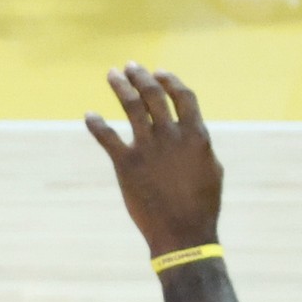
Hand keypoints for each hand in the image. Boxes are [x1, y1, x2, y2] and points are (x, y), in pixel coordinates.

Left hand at [82, 62, 222, 258]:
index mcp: (196, 135)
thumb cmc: (202, 206)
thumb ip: (200, 146)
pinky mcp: (126, 164)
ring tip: (112, 75)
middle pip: (154, 94)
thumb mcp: (212, 170)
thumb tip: (192, 131)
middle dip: (141, 76)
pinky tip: (89, 115)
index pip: (183, 96)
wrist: (183, 234)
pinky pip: (107, 136)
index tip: (159, 72)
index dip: (170, 80)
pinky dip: (96, 124)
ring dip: (120, 87)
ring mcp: (148, 148)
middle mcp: (171, 136)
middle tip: (130, 66)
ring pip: (131, 106)